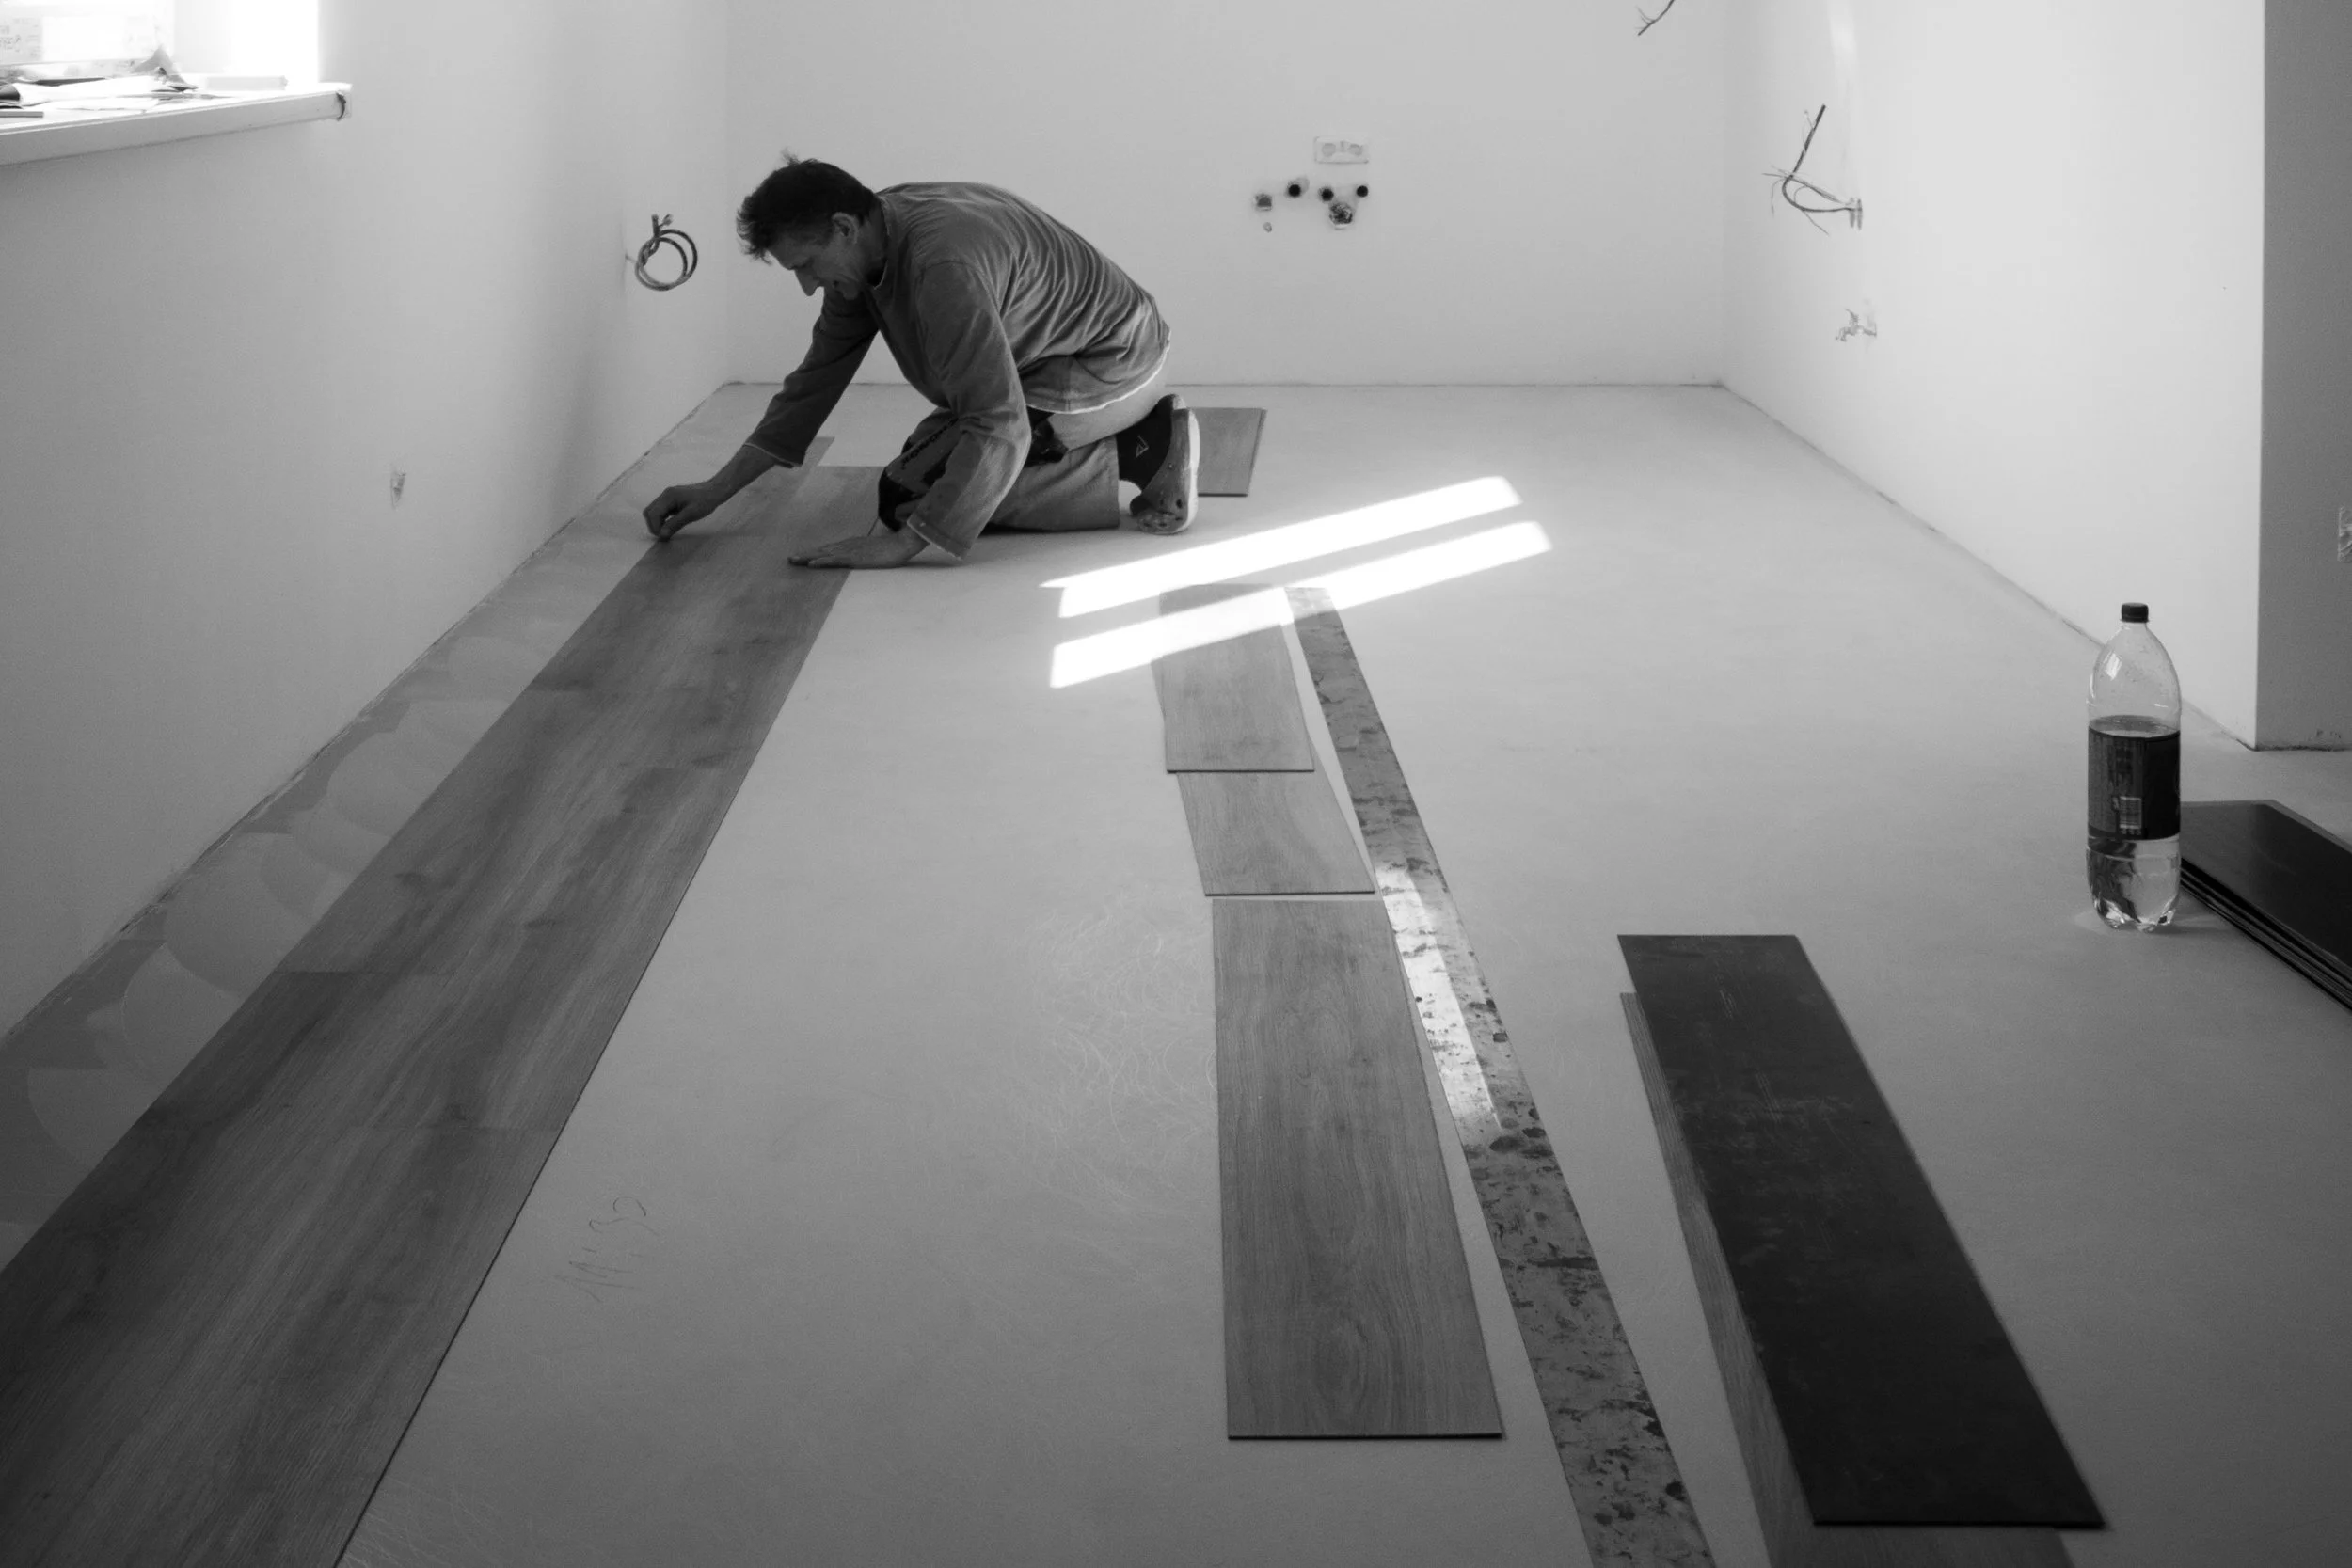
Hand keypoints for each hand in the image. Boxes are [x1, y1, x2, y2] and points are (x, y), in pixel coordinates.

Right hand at [643, 482, 722, 540]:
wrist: (714, 490)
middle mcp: (665, 495)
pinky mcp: (671, 500)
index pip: (653, 514)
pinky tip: (671, 525)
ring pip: (654, 512)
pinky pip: (661, 511)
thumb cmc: (705, 501)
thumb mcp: (690, 514)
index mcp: (668, 496)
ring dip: (657, 523)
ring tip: (668, 532)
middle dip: (654, 525)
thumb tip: (662, 535)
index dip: (655, 527)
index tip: (663, 537)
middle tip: (664, 536)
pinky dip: (663, 519)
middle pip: (649, 512)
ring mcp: (667, 497)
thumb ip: (675, 524)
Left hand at [789, 528, 932, 568]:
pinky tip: (811, 563)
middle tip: (790, 558)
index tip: (802, 557)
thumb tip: (861, 559)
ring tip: (793, 560)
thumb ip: (865, 555)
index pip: (828, 550)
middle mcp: (847, 546)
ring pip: (824, 553)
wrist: (901, 544)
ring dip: (807, 556)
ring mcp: (850, 550)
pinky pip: (834, 559)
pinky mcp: (855, 557)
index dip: (814, 553)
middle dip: (805, 554)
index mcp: (851, 545)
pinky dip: (821, 560)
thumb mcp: (874, 553)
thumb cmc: (891, 550)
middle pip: (822, 550)